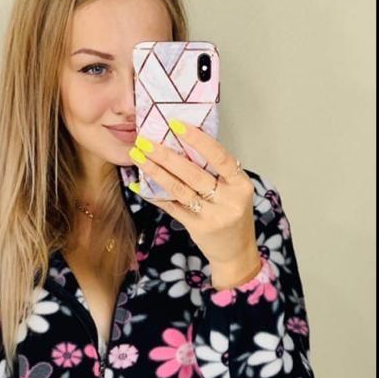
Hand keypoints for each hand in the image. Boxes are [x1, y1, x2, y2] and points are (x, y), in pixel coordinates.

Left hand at [130, 121, 262, 285]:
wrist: (237, 253)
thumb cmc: (233, 214)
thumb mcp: (234, 191)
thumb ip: (216, 172)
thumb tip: (184, 142)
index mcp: (241, 184)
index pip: (219, 156)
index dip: (198, 139)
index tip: (176, 124)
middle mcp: (228, 200)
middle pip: (193, 173)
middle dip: (166, 155)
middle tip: (145, 140)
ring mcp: (212, 216)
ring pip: (179, 189)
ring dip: (156, 171)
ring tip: (138, 157)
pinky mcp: (197, 228)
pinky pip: (172, 207)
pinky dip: (155, 195)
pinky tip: (140, 185)